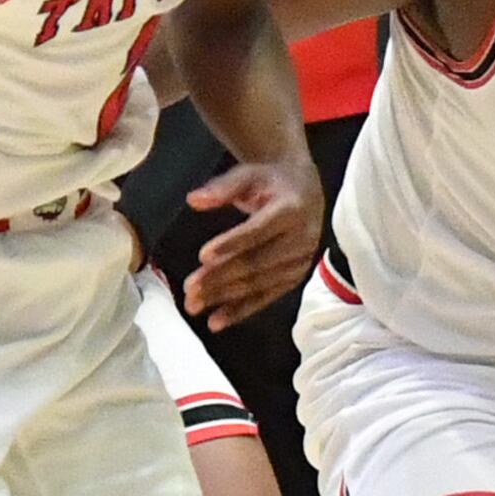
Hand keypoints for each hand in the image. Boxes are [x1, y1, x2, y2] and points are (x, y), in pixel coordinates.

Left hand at [180, 157, 320, 326]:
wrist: (304, 190)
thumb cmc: (271, 181)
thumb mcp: (249, 174)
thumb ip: (222, 187)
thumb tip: (194, 199)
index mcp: (292, 208)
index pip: (259, 229)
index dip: (232, 243)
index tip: (203, 256)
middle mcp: (302, 238)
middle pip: (257, 262)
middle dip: (221, 277)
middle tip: (190, 288)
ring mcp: (300, 262)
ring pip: (259, 284)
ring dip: (225, 297)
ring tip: (194, 305)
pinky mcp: (295, 278)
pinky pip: (266, 298)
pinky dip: (240, 311)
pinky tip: (216, 321)